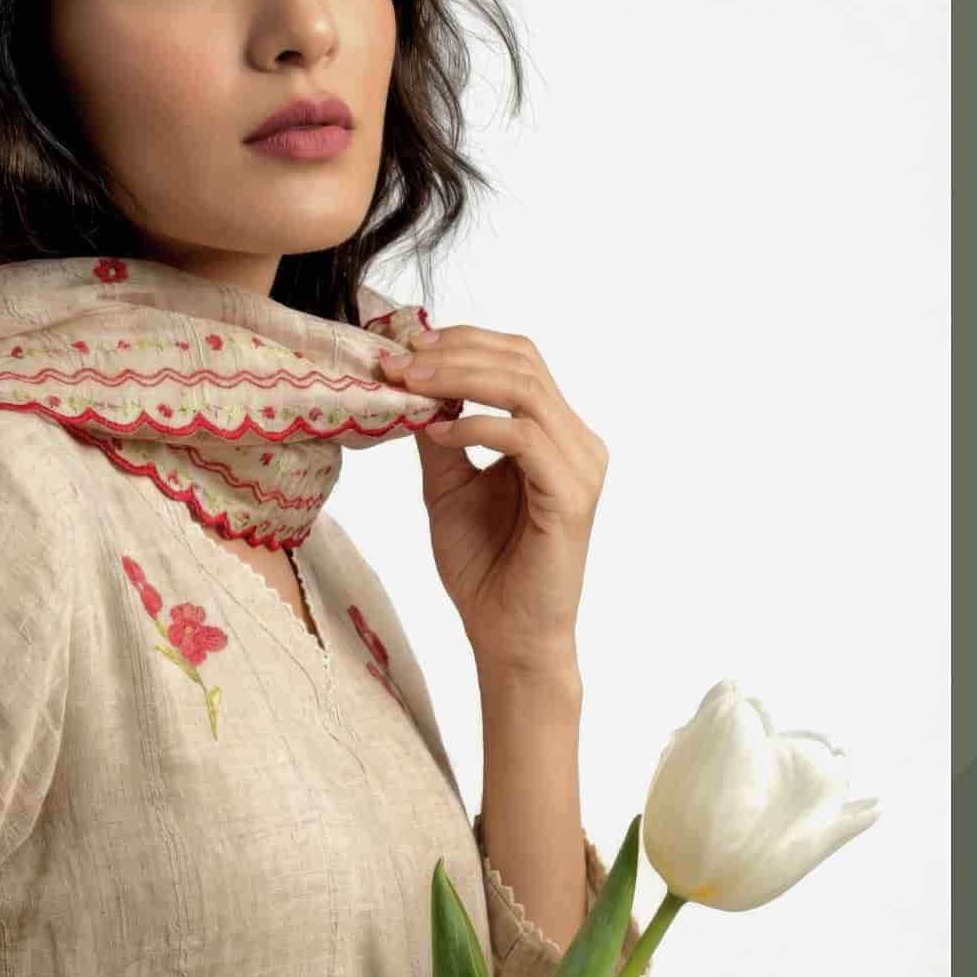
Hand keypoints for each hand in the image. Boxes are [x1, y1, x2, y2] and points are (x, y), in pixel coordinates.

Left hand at [377, 324, 607, 672]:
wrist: (506, 634)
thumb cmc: (484, 566)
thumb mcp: (447, 486)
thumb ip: (438, 434)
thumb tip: (410, 384)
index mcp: (553, 432)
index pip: (516, 358)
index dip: (460, 342)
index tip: (400, 346)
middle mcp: (576, 439)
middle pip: (521, 360)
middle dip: (452, 352)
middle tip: (397, 359)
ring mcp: (580, 464)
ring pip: (525, 388)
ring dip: (459, 378)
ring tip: (408, 386)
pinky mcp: (572, 494)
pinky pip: (525, 437)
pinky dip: (476, 425)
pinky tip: (437, 434)